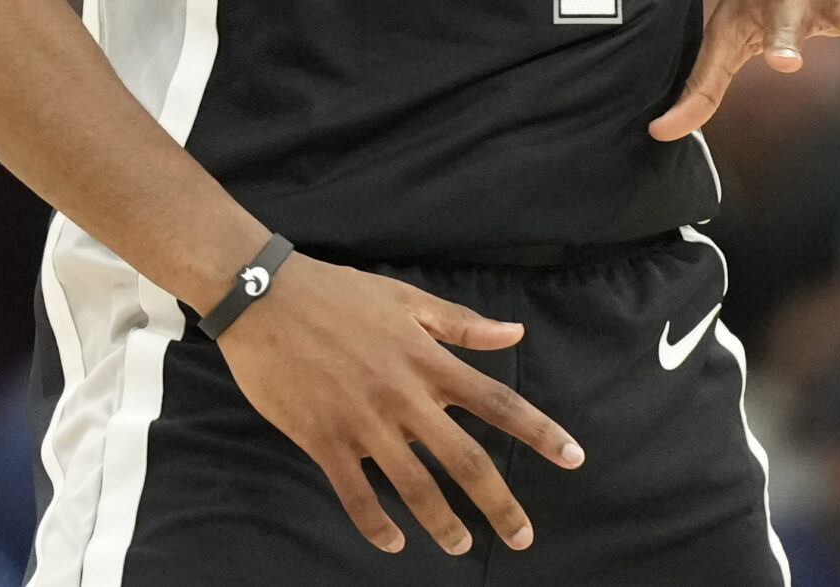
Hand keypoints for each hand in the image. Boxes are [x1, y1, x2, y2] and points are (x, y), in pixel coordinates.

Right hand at [213, 254, 582, 555]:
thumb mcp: (406, 298)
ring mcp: (363, 421)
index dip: (539, 431)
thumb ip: (461, 325)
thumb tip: (515, 334)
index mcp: (428, 361)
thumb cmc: (338, 293)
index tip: (574, 457)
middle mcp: (404, 397)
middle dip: (500, 504)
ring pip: (414, 487)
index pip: (497, 402)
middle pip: (465, 460)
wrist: (265, 296)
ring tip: (462, 546)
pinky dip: (376, 524)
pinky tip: (394, 543)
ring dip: (443, 523)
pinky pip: (355, 494)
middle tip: (523, 537)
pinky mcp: (323, 438)